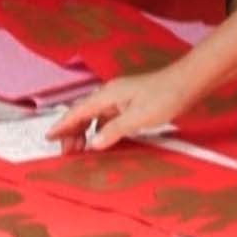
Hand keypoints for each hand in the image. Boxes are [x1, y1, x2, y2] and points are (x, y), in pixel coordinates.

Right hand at [44, 70, 193, 152]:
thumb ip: (114, 130)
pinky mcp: (129, 103)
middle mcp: (109, 94)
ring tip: (80, 150)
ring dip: (84, 132)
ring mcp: (119, 98)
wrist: (187, 83)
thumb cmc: (165, 97)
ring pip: (94, 116)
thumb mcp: (139, 117)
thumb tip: (93, 144)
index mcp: (107, 95)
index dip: (62, 125)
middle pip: (82, 113)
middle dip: (71, 132)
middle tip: (66, 153)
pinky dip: (98, 130)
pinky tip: (101, 141)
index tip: (49, 137)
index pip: (78, 111)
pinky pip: (106, 117)